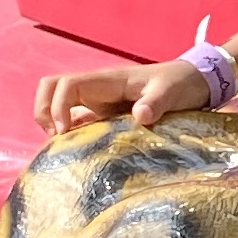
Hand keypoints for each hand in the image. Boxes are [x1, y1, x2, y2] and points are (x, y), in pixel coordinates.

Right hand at [33, 56, 213, 133]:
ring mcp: (99, 102)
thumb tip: (140, 116)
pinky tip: (78, 156)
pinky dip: (71, 135)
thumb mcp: (171, 91)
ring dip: (53, 123)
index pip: (66, 85)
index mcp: (107, 81)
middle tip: (56, 139)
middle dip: (43, 111)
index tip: (65, 132)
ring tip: (63, 150)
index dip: (57, 106)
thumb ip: (156, 102)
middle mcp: (96, 89)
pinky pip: (78, 121)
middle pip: (51, 88)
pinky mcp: (105, 115)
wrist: (194, 82)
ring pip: (60, 104)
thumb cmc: (181, 83)